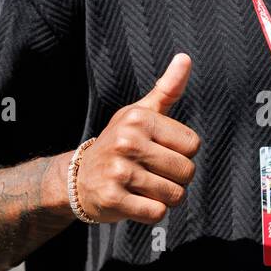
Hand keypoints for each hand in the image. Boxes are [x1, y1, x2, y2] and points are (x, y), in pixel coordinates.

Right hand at [75, 53, 199, 223]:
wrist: (77, 177)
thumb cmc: (119, 143)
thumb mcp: (140, 112)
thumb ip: (167, 89)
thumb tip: (186, 58)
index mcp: (138, 119)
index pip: (193, 145)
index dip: (182, 154)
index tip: (160, 152)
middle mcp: (127, 142)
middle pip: (187, 171)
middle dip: (176, 178)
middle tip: (152, 173)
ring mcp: (119, 171)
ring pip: (175, 194)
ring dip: (165, 197)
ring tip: (144, 187)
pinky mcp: (113, 199)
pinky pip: (157, 212)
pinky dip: (152, 212)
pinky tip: (136, 201)